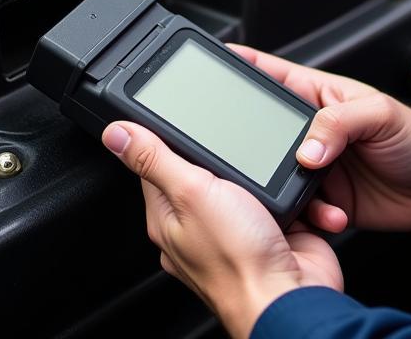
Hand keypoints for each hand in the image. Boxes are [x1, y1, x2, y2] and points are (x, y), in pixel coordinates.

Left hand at [102, 121, 341, 338]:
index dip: (167, 134)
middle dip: (228, 149)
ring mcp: (237, 228)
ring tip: (273, 166)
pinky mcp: (273, 230)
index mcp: (169, 216)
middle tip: (240, 135)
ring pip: (249, 180)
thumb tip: (116, 133)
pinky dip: (293, 192)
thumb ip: (156, 160)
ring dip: (267, 172)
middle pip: (206, 167)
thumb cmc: (238, 262)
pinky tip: (294, 187)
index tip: (182, 112)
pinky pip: (282, 198)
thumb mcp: (191, 193)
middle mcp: (200, 223)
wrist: (290, 298)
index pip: (156, 162)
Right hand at [230, 46, 410, 234]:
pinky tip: (328, 217)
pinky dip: (307, 218)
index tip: (207, 70)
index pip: (266, 73)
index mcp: (315, 94)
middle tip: (237, 157)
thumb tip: (306, 148)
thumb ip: (340, 123)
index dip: (237, 67)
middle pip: (260, 131)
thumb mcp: (380, 114)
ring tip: (300, 194)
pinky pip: (299, 210)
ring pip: (274, 175)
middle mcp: (309, 129)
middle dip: (246, 144)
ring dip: (280, 189)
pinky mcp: (324, 200)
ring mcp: (314, 166)